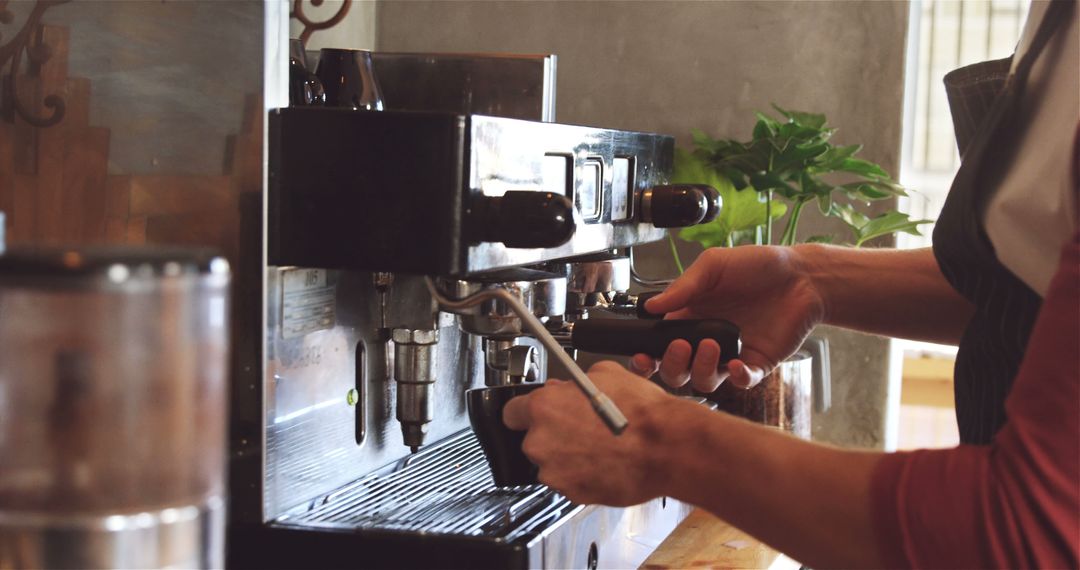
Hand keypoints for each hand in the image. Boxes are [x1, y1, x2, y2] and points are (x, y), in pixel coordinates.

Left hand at [502, 361, 682, 505]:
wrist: (668, 448)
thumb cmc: (642, 413)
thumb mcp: (607, 374)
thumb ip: (574, 382)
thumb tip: (568, 387)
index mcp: (544, 406)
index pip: (512, 412)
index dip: (528, 412)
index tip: (537, 415)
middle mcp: (542, 439)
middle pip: (533, 439)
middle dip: (553, 434)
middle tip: (581, 429)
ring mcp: (555, 470)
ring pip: (551, 463)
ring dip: (566, 457)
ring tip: (597, 449)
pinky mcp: (572, 493)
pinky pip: (569, 482)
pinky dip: (581, 476)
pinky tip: (603, 464)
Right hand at [631, 245, 824, 390]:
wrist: (801, 275)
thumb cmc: (757, 266)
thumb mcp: (713, 266)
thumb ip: (683, 287)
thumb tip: (651, 306)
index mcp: (689, 318)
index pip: (660, 346)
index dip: (647, 357)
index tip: (643, 356)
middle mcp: (706, 340)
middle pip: (677, 371)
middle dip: (672, 366)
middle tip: (681, 346)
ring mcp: (731, 354)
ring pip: (705, 381)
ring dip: (701, 369)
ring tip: (711, 346)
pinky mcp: (757, 363)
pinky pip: (742, 381)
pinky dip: (737, 378)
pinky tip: (737, 364)